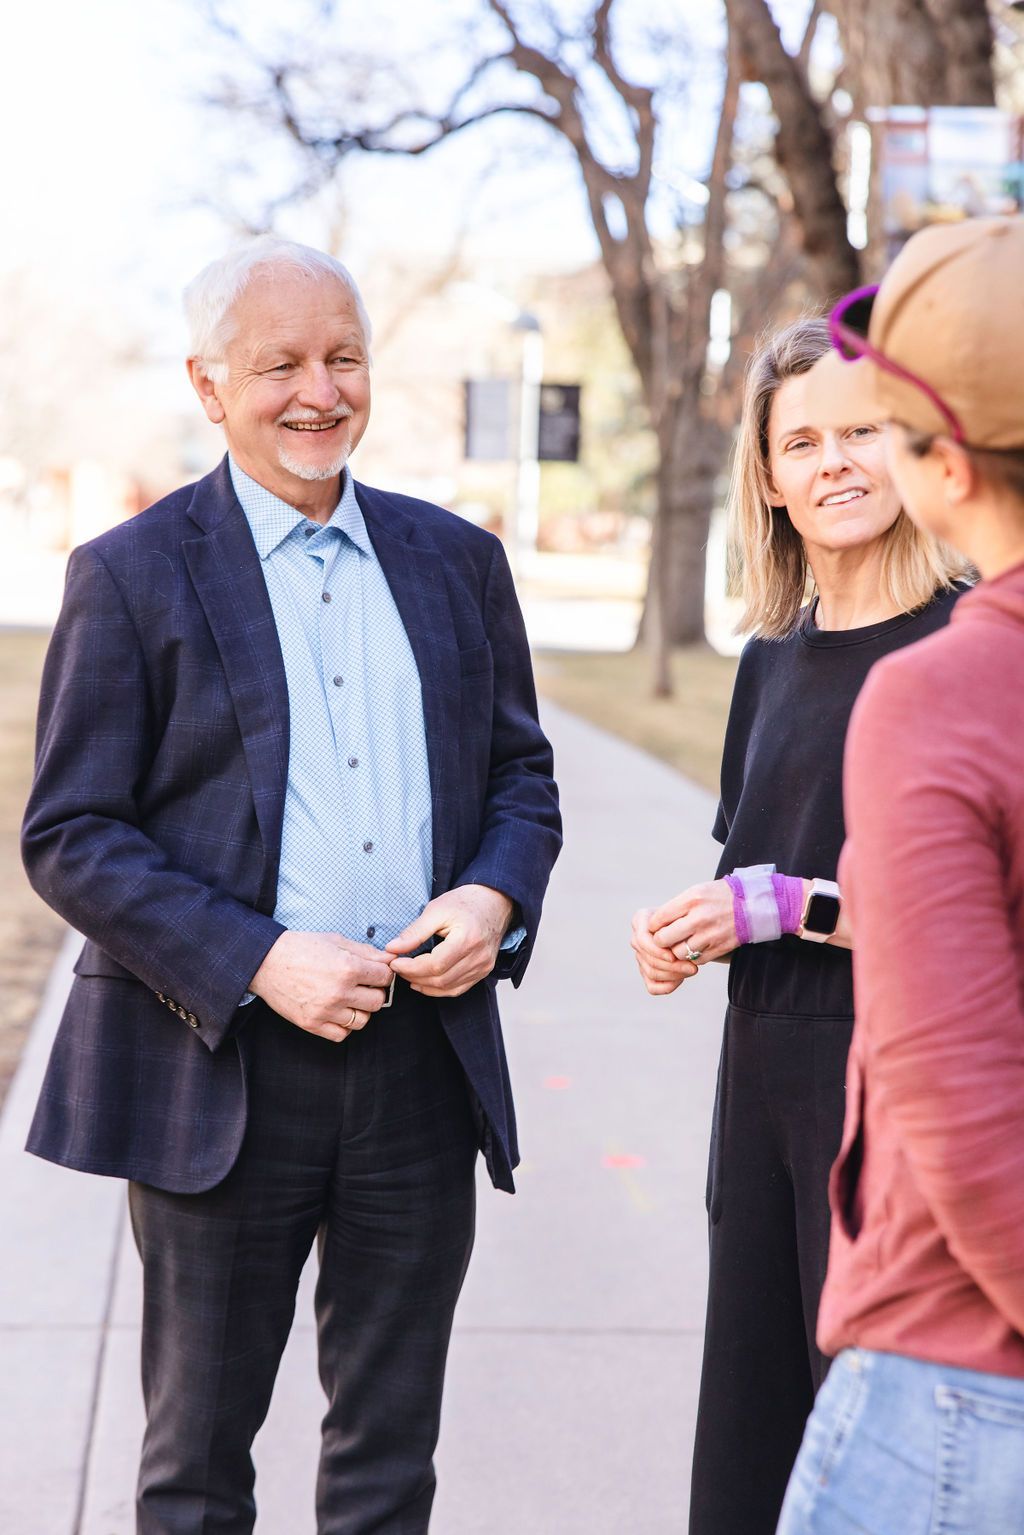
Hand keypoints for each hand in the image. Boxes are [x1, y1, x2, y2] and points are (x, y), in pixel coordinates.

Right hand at [249, 931, 394, 1042]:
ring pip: (363, 1020)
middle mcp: (339, 992)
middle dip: (375, 992)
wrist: (266, 962)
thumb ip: (366, 952)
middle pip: (378, 1001)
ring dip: (360, 1010)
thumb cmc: (300, 948)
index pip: (385, 977)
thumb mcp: (335, 941)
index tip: (376, 972)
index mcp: (348, 968)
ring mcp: (325, 1011)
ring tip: (349, 998)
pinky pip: (341, 1035)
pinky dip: (343, 1025)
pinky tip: (337, 1011)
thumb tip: (389, 959)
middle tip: (363, 985)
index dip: (383, 973)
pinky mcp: (312, 1024)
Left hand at [387, 884, 513, 997]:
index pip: (434, 965)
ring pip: (448, 988)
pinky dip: (439, 989)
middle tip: (398, 967)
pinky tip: (424, 982)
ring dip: (424, 985)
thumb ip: (414, 932)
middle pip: (440, 979)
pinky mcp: (484, 971)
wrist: (494, 902)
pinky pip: (458, 989)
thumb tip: (392, 948)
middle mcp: (479, 956)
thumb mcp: (436, 909)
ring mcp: (483, 966)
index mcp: (467, 939)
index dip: (411, 968)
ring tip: (408, 974)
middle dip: (414, 976)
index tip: (395, 962)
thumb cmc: (465, 903)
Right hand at [631, 907, 698, 995]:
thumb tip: (672, 957)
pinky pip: (653, 987)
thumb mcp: (683, 919)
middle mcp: (637, 938)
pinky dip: (667, 986)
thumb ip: (676, 930)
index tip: (674, 956)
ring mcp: (640, 956)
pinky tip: (681, 979)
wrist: (692, 928)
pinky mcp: (646, 972)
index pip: (642, 940)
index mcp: (641, 919)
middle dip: (671, 966)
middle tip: (693, 967)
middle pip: (648, 958)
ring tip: (692, 969)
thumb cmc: (689, 920)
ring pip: (652, 972)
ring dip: (674, 975)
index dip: (657, 951)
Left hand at [649, 879, 737, 963]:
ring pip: (678, 953)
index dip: (653, 925)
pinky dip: (692, 957)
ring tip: (681, 943)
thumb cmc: (718, 896)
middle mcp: (699, 918)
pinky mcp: (719, 948)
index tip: (656, 927)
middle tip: (664, 939)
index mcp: (691, 900)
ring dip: (676, 951)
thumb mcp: (696, 892)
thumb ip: (676, 908)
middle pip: (664, 939)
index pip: (658, 919)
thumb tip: (654, 925)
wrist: (751, 904)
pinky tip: (695, 947)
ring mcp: (709, 935)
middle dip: (661, 941)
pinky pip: (695, 960)